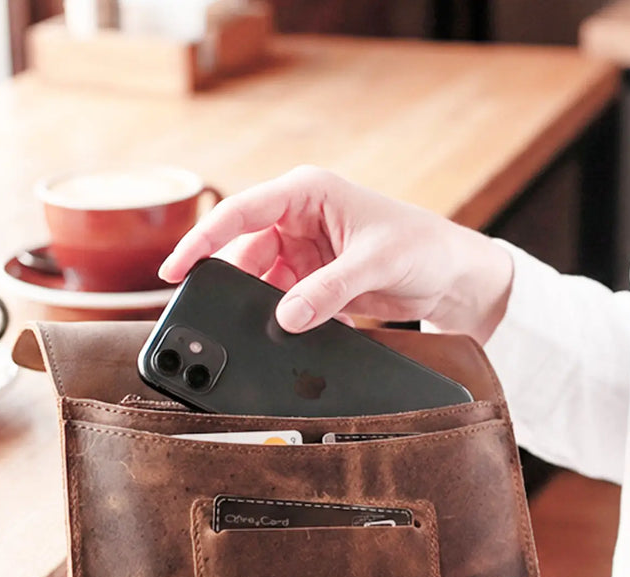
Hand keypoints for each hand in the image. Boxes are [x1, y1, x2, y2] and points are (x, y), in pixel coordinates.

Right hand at [158, 166, 513, 342]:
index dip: (203, 239)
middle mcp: (300, 218)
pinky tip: (297, 332)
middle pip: (246, 253)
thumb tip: (285, 319)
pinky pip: (286, 303)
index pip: (241, 212)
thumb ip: (328, 291)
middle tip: (222, 317)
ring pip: (264, 283)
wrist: (454, 276)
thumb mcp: (375, 265)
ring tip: (269, 330)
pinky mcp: (317, 282)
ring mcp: (306, 253)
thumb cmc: (423, 246)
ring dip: (265, 308)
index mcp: (308, 192)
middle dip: (237, 285)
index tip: (175, 269)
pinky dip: (288, 320)